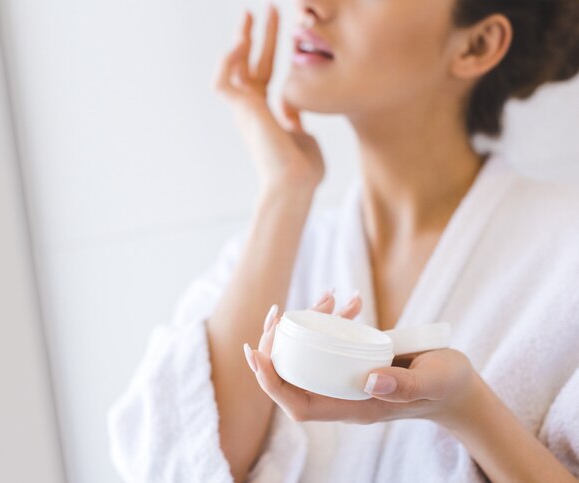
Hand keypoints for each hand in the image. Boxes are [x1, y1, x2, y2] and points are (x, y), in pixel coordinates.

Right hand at [211, 4, 325, 191]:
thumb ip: (298, 121)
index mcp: (267, 114)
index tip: (281, 26)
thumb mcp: (304, 137)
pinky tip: (240, 43)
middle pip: (250, 64)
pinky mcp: (242, 112)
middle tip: (266, 9)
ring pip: (235, 68)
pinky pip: (223, 82)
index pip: (264, 74)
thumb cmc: (303, 171)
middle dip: (258, 35)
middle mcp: (252, 110)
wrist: (295, 184)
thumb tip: (298, 117)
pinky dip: (227, 62)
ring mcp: (245, 111)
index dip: (270, 49)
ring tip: (252, 16)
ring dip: (242, 40)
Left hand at [243, 291, 477, 426]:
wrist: (459, 385)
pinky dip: (334, 320)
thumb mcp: (433, 382)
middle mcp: (344, 396)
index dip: (272, 383)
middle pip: (294, 379)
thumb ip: (405, 385)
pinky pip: (331, 343)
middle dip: (277, 347)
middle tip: (278, 313)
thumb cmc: (448, 386)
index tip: (256, 354)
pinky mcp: (356, 361)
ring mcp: (348, 379)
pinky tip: (350, 300)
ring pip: (309, 357)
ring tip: (328, 297)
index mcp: (355, 408)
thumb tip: (368, 379)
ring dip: (307, 325)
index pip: (299, 405)